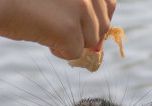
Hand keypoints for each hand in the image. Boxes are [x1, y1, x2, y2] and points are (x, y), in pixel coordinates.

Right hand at [0, 0, 115, 59]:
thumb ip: (81, 9)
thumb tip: (98, 45)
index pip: (109, 5)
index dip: (96, 19)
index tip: (80, 24)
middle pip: (102, 27)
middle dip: (83, 33)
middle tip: (56, 26)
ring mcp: (81, 10)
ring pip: (90, 41)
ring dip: (70, 41)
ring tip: (46, 27)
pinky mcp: (70, 30)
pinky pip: (76, 53)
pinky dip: (59, 51)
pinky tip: (42, 37)